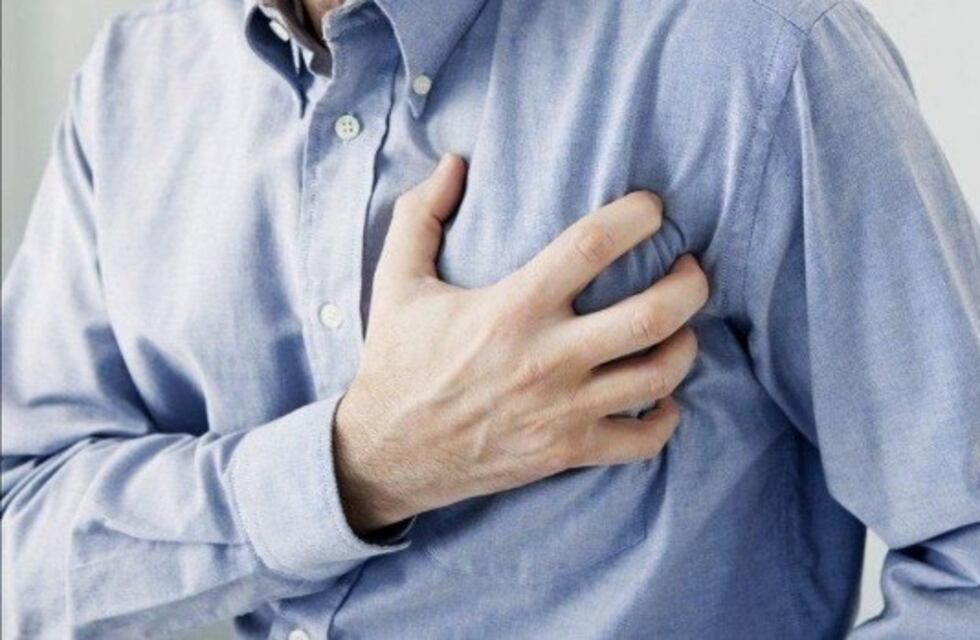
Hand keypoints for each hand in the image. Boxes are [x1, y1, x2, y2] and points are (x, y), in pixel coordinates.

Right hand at [334, 153, 708, 532]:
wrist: (387, 454)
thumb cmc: (397, 362)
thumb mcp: (396, 283)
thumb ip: (421, 216)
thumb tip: (453, 162)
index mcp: (510, 309)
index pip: (592, 247)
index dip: (635, 217)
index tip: (652, 208)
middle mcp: (545, 360)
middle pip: (650, 316)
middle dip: (689, 284)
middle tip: (691, 268)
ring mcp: (561, 411)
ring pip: (658, 377)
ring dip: (686, 345)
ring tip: (682, 325)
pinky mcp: (565, 452)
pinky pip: (641, 441)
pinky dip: (666, 418)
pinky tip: (663, 396)